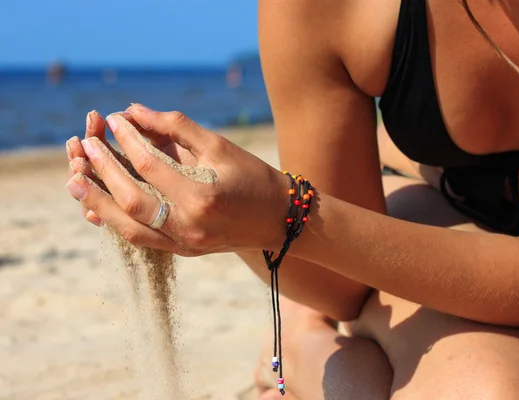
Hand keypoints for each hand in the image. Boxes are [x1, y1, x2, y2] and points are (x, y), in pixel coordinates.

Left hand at [66, 104, 288, 255]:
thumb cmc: (254, 177)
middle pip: (131, 199)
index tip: (113, 120)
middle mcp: (190, 225)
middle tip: (83, 146)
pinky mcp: (184, 251)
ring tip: (75, 180)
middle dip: (103, 170)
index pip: (151, 165)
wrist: (279, 219)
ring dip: (98, 202)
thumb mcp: (220, 146)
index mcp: (203, 195)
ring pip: (128, 227)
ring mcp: (185, 243)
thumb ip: (176, 126)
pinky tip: (98, 206)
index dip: (128, 139)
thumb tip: (134, 111)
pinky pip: (140, 240)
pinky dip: (116, 222)